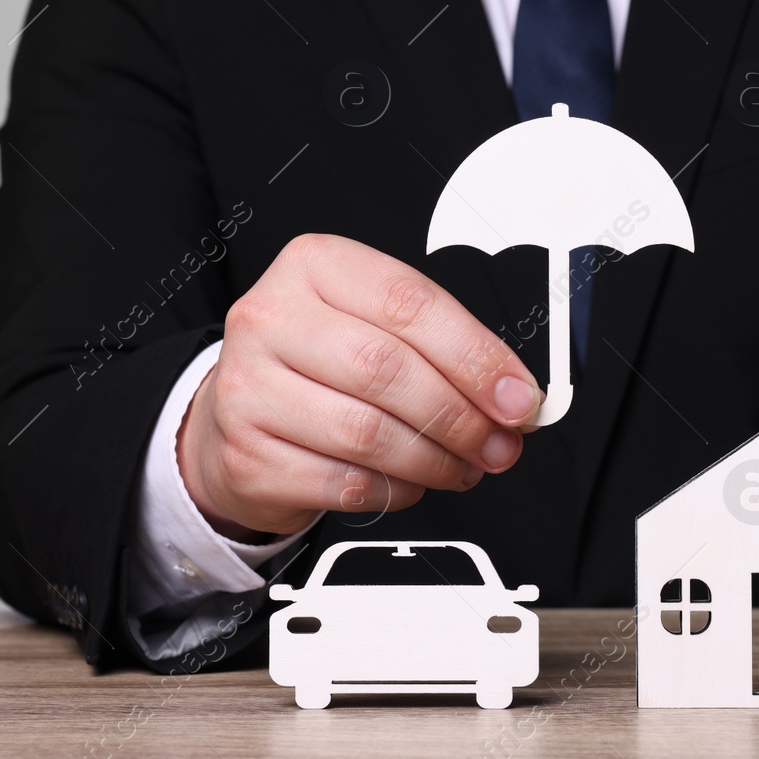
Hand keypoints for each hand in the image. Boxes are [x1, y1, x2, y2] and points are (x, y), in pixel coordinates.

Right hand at [176, 234, 544, 539]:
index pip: (409, 304)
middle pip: (388, 369)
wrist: (240, 412)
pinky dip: (395, 491)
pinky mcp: (248, 455)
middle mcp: (272, 319)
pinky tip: (409, 482)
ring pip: (367, 433)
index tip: (517, 396)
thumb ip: (443, 348)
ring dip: (434, 460)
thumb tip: (512, 394)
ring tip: (461, 465)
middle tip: (498, 442)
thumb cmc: (319, 362)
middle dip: (461, 416)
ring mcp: (249, 388)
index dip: (476, 356)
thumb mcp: (375, 324)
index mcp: (315, 266)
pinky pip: (345, 483)